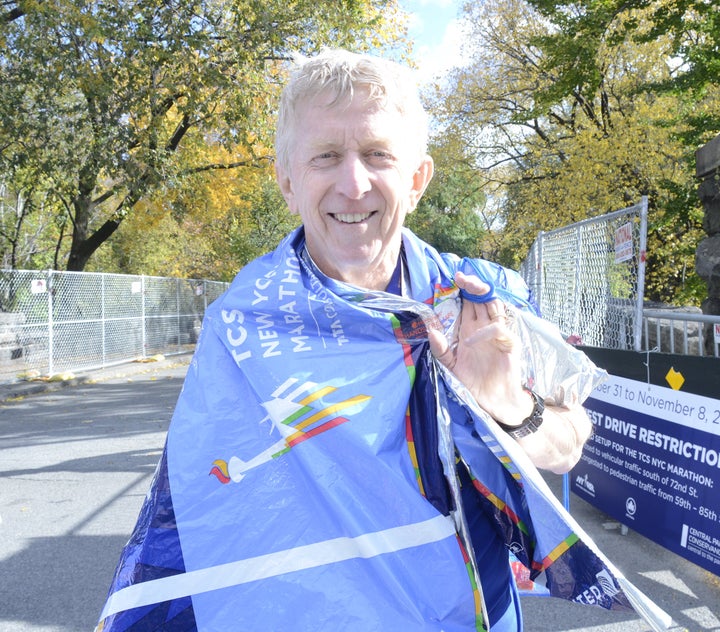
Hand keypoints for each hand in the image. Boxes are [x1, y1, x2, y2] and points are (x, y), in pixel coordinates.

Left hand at [428, 271, 531, 425]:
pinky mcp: (509, 344)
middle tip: (460, 277)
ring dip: (482, 294)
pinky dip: (484, 331)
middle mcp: (484, 327)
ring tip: (467, 286)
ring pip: (494, 305)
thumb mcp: (450, 366)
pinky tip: (469, 340)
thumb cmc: (473, 383)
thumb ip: (440, 349)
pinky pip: (499, 329)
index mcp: (470, 329)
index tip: (453, 278)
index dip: (463, 289)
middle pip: (482, 298)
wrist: (493, 402)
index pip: (468, 302)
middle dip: (472, 285)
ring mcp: (498, 334)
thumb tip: (430, 329)